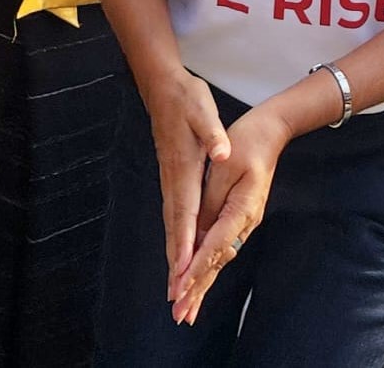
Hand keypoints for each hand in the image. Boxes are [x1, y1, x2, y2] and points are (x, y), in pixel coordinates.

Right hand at [142, 69, 230, 315]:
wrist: (162, 86)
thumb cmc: (186, 97)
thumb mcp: (202, 109)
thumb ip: (212, 132)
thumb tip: (221, 151)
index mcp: (183, 166)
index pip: (185, 211)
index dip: (184, 242)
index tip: (184, 270)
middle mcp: (173, 178)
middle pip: (173, 227)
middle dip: (175, 263)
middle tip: (176, 296)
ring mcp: (169, 179)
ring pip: (171, 224)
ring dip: (172, 256)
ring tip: (175, 286)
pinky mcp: (171, 177)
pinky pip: (173, 215)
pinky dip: (174, 238)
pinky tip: (177, 253)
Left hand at [171, 105, 290, 324]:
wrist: (269, 133)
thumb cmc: (246, 143)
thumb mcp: (224, 166)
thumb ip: (211, 199)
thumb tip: (198, 231)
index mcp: (242, 208)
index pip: (215, 245)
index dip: (196, 268)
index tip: (181, 287)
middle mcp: (245, 221)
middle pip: (218, 261)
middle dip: (197, 288)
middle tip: (179, 313)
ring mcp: (245, 221)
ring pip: (219, 258)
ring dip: (201, 283)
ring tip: (186, 307)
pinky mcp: (240, 218)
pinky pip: (221, 247)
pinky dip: (208, 265)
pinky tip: (198, 280)